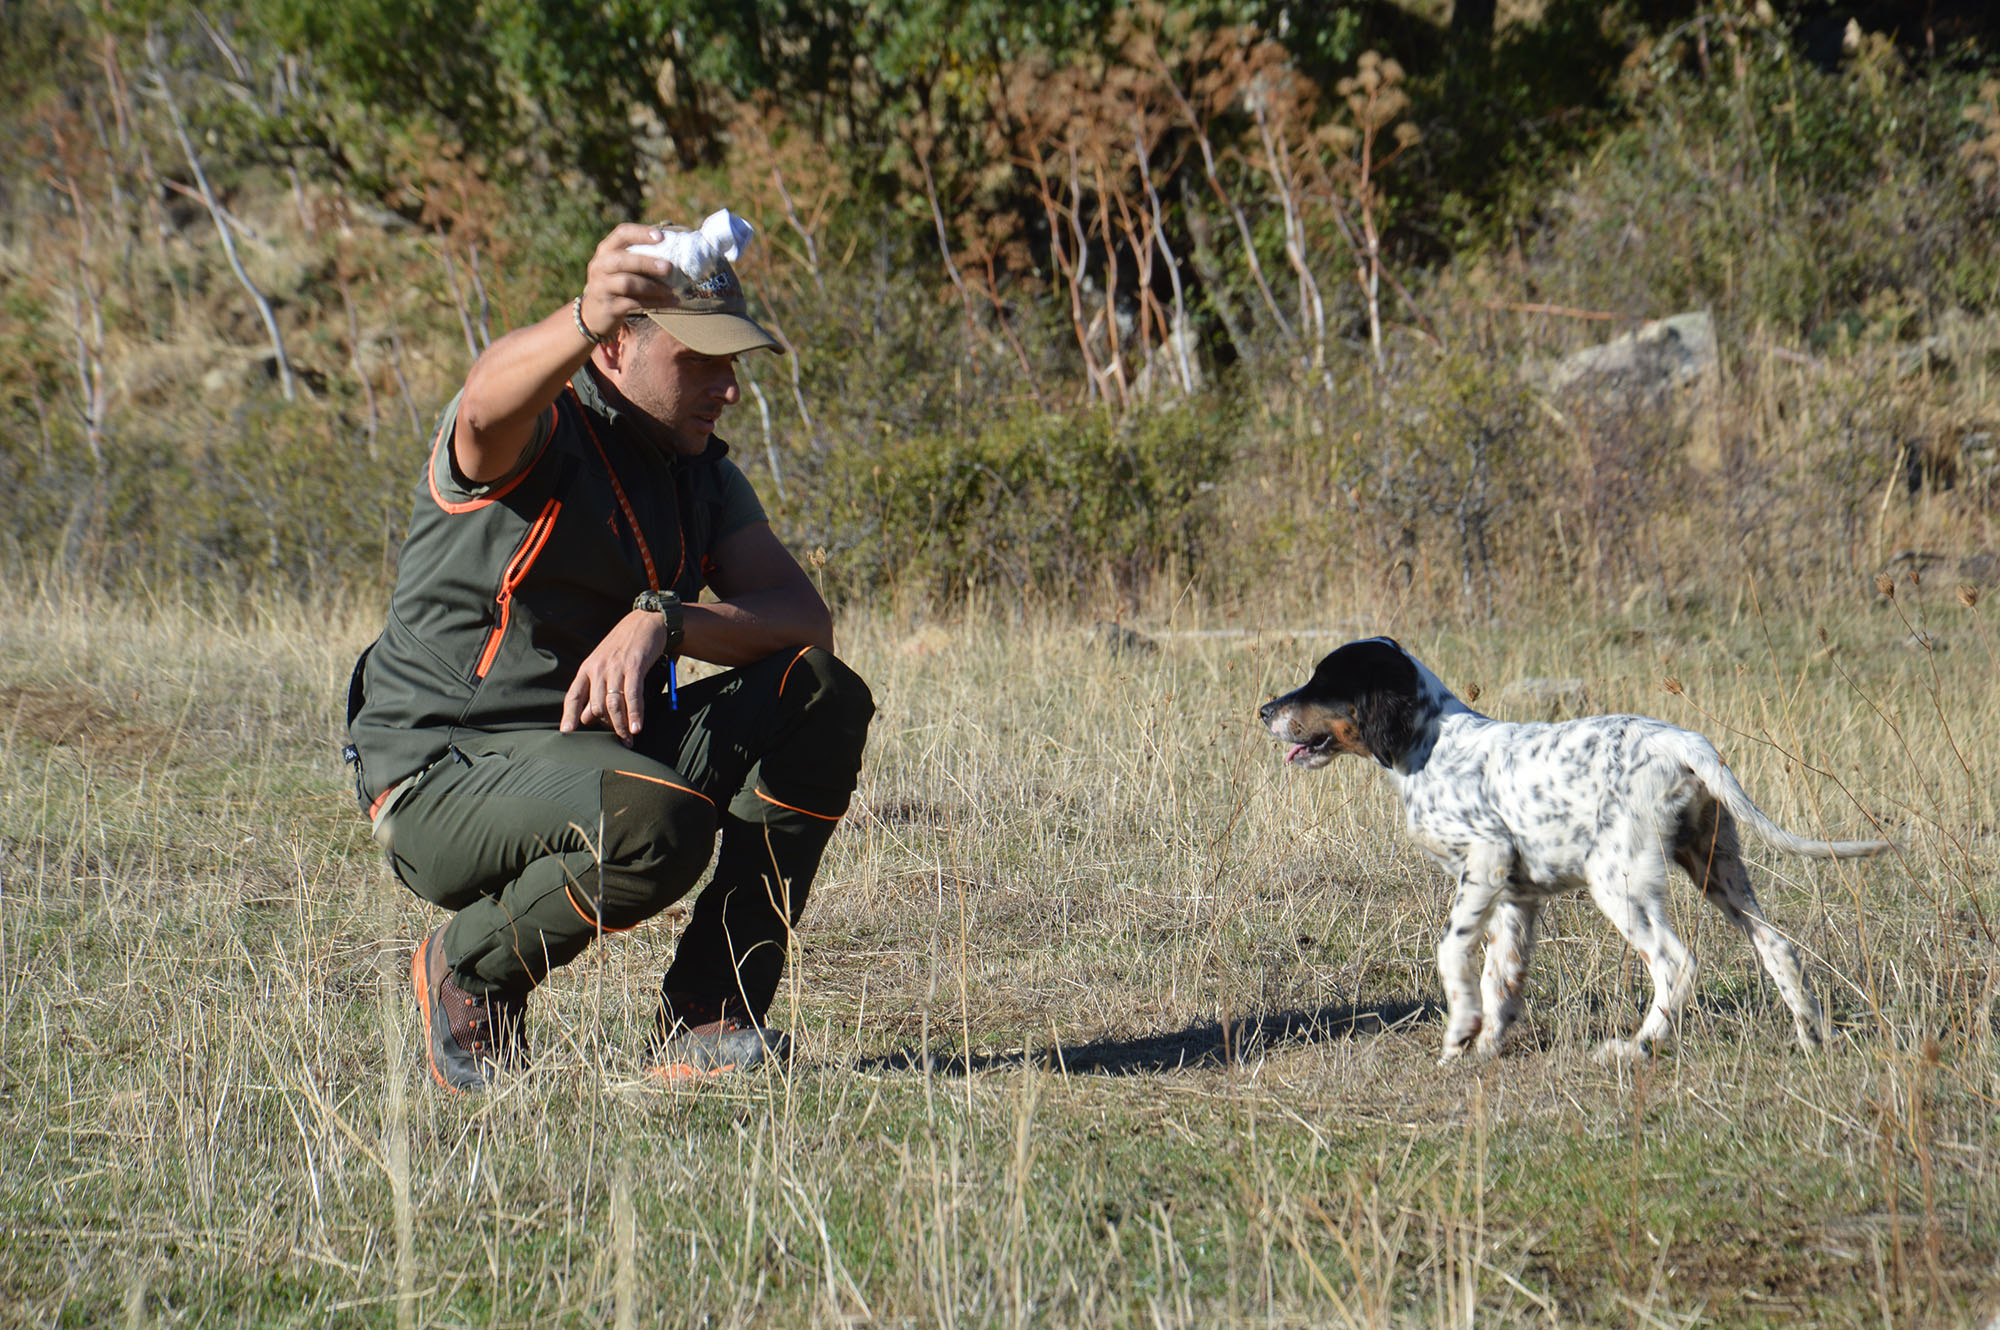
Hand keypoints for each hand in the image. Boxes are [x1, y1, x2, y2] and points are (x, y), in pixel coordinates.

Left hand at [560, 610, 670, 743]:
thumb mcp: (605, 664)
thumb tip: (588, 717)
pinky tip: (637, 727)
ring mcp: (615, 667)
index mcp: (587, 668)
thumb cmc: (625, 646)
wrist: (646, 622)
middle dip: (607, 727)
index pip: (574, 695)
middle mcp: (598, 668)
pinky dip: (635, 713)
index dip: (569, 715)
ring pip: (614, 704)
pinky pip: (632, 695)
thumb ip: (596, 689)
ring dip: (621, 726)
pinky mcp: (634, 666)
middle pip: (596, 706)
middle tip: (618, 741)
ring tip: (628, 740)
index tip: (566, 732)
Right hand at [576, 224, 681, 342]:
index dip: (641, 233)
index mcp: (606, 249)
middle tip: (669, 268)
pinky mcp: (608, 307)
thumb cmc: (617, 283)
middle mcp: (600, 265)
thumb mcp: (622, 266)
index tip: (662, 237)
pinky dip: (654, 303)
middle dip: (647, 263)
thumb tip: (677, 251)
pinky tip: (670, 302)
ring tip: (671, 291)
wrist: (595, 313)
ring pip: (627, 283)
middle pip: (621, 260)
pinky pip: (633, 304)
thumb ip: (640, 256)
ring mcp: (601, 287)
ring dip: (652, 286)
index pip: (621, 234)